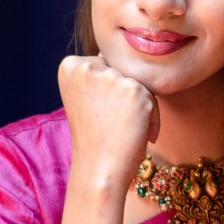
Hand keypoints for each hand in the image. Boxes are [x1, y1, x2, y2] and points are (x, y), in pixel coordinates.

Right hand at [58, 52, 160, 191]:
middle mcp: (87, 66)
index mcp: (70, 65)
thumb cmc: (95, 138)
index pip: (103, 67)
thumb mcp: (85, 99)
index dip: (108, 95)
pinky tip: (139, 135)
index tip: (100, 116)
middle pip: (122, 72)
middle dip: (124, 100)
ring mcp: (111, 77)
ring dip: (140, 109)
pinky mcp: (134, 90)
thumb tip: (121, 54)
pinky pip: (153, 99)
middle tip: (113, 126)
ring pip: (139, 84)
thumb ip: (98, 76)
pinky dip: (152, 120)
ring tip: (123, 131)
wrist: (100, 169)